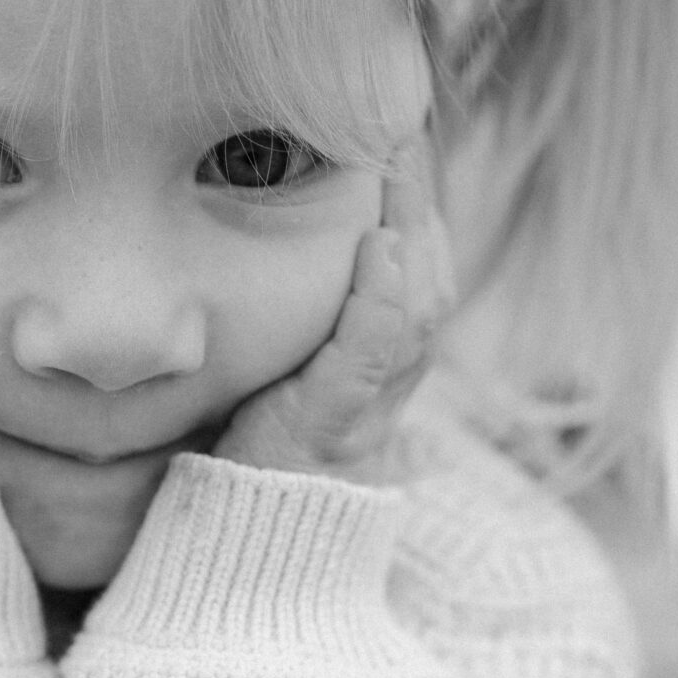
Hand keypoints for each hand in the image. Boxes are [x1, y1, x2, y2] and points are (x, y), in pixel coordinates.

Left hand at [213, 144, 452, 484]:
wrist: (247, 551)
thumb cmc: (253, 460)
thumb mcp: (279, 380)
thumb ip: (298, 331)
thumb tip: (294, 258)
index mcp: (381, 368)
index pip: (416, 270)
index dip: (416, 206)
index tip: (402, 139)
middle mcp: (389, 384)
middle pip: (430, 275)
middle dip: (422, 199)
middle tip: (405, 126)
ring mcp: (369, 405)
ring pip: (417, 304)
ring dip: (412, 227)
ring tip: (398, 161)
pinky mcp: (335, 424)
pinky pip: (376, 354)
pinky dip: (384, 300)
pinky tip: (383, 249)